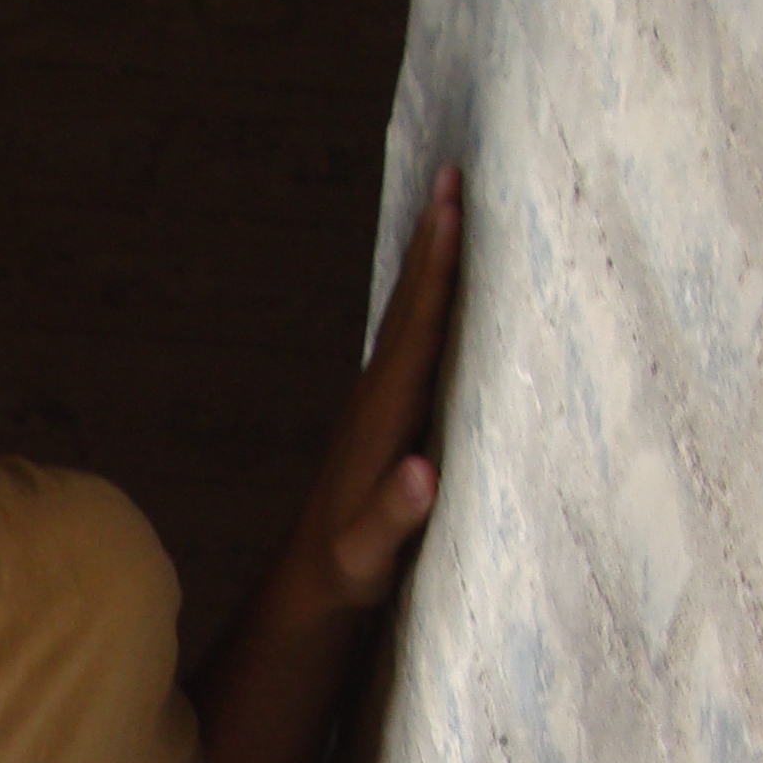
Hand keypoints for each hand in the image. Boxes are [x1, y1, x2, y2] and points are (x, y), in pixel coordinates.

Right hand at [189, 165, 461, 762]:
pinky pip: (359, 563)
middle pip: (391, 387)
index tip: (455, 208)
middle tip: (463, 190)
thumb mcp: (343, 632)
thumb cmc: (275, 727)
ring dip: (417, 354)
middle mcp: (335, 526)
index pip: (392, 392)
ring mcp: (328, 570)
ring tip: (451, 260)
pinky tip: (424, 469)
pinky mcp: (322, 622)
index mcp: (346, 519)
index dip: (426, 304)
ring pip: (379, 446)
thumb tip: (416, 512)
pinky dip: (389, 515)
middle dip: (432, 288)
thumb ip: (372, 570)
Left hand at [286, 164, 458, 610]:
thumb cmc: (343, 576)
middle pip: (410, 307)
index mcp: (379, 421)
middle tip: (453, 175)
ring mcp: (381, 405)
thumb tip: (422, 471)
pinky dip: (434, 302)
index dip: (437, 273)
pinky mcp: (390, 418)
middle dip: (432, 243)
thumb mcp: (366, 558)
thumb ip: (391, 519)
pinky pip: (417, 343)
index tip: (452, 213)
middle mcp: (376, 400)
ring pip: (411, 319)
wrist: (308, 588)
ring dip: (431, 263)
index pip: (415, 332)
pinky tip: (448, 286)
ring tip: (452, 205)